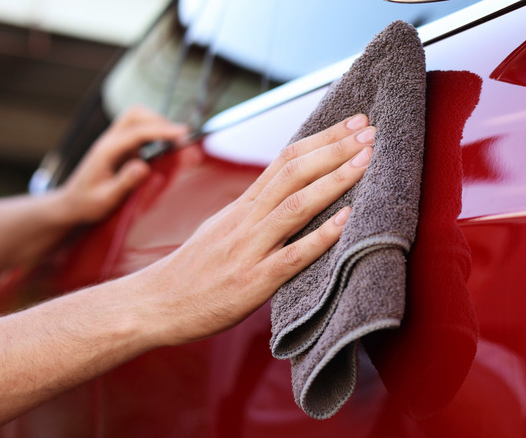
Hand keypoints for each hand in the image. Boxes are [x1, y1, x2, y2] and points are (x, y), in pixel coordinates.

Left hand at [58, 106, 188, 223]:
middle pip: (136, 114)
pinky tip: (167, 145)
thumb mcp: (105, 199)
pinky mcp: (122, 146)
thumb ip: (124, 183)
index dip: (161, 131)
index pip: (136, 132)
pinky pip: (140, 130)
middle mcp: (110, 141)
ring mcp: (116, 141)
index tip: (183, 134)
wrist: (71, 203)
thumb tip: (144, 167)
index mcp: (106, 151)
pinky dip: (156, 132)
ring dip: (158, 123)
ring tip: (177, 140)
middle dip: (160, 120)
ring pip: (138, 118)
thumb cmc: (87, 204)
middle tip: (182, 137)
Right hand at [133, 114, 375, 346]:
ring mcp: (250, 249)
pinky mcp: (253, 282)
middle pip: (294, 172)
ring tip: (366, 161)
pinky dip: (320, 236)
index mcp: (242, 205)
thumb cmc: (194, 269)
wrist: (156, 304)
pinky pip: (292, 256)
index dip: (322, 138)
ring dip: (334, 180)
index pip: (285, 159)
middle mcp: (247, 219)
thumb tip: (285, 192)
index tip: (353, 123)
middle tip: (370, 130)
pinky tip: (346, 220)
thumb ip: (254, 209)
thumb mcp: (222, 227)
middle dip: (335, 148)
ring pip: (295, 205)